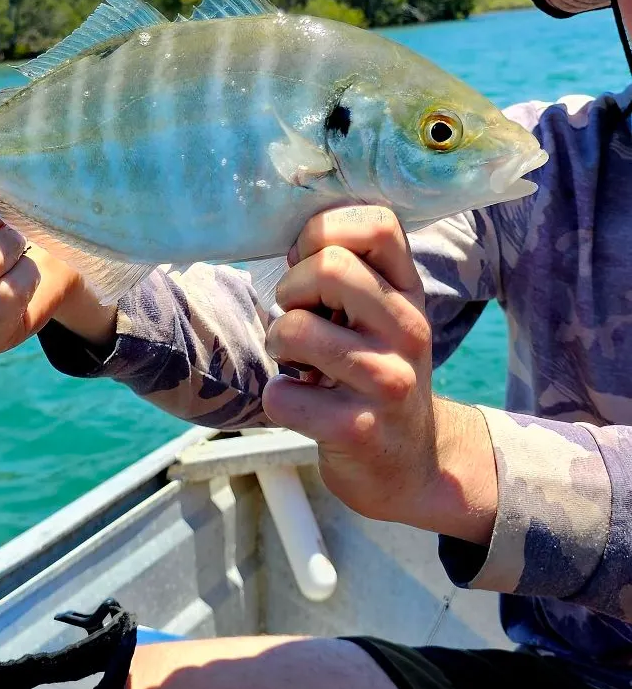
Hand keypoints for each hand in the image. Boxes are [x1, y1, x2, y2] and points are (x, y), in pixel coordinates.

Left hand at [261, 206, 496, 544]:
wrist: (411, 465)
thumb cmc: (376, 376)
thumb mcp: (381, 317)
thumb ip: (351, 273)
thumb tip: (288, 240)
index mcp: (409, 292)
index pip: (375, 224)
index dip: (321, 234)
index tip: (309, 266)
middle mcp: (408, 330)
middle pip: (328, 266)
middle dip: (290, 291)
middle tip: (297, 321)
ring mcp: (386, 381)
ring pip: (294, 329)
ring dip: (277, 346)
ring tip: (297, 364)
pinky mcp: (356, 429)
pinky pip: (281, 394)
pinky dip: (278, 398)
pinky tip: (304, 406)